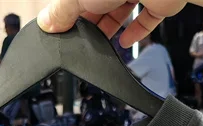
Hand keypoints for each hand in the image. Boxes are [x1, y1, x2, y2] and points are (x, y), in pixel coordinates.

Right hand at [37, 0, 186, 47]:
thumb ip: (62, 11)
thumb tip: (45, 23)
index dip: (71, 14)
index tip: (63, 31)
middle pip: (99, 4)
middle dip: (91, 23)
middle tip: (82, 41)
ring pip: (121, 11)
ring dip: (110, 28)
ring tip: (100, 45)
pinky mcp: (158, 1)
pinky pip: (146, 18)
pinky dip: (136, 32)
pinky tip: (125, 42)